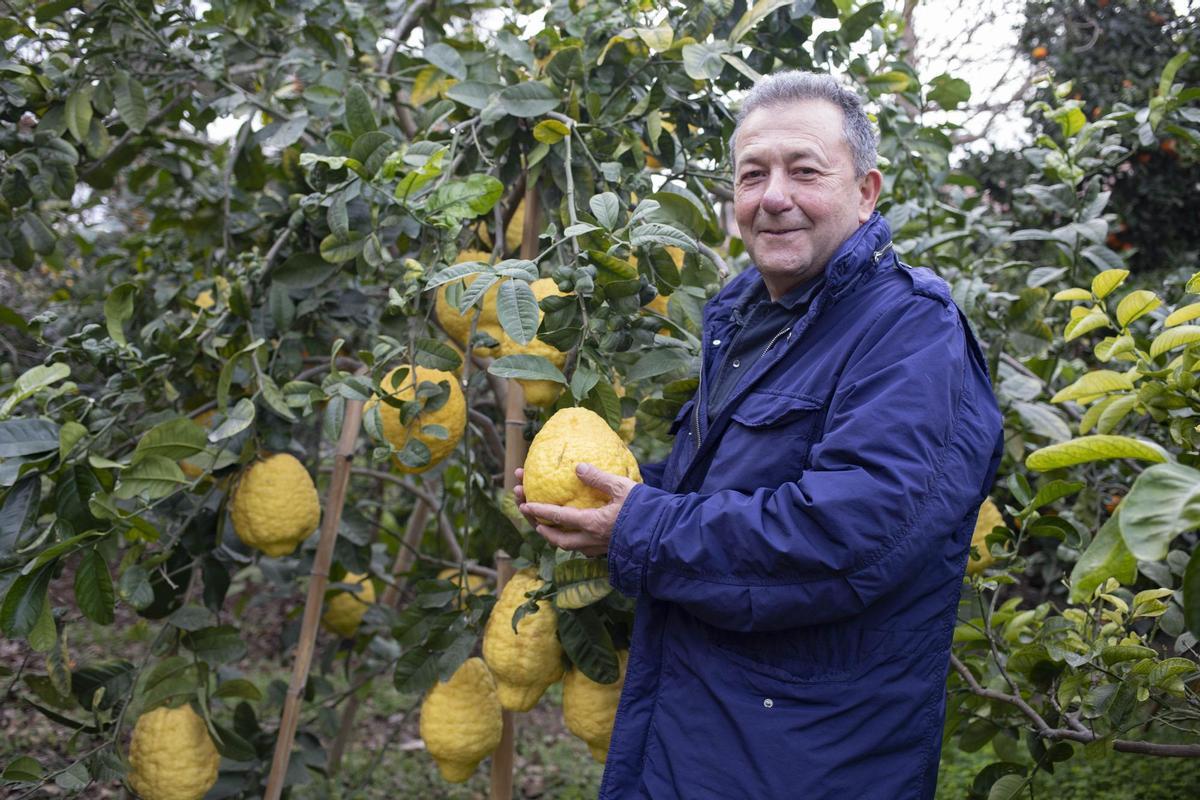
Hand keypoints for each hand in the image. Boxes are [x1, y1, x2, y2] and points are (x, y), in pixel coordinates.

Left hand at [514, 464, 637, 556]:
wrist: (664, 535)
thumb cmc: (645, 509)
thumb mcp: (622, 487)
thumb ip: (598, 478)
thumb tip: (578, 467)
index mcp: (592, 523)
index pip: (557, 518)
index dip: (538, 511)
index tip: (525, 505)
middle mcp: (591, 540)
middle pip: (557, 539)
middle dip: (540, 528)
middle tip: (530, 516)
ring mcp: (599, 549)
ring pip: (569, 546)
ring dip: (554, 537)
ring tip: (545, 526)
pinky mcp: (608, 551)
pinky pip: (583, 548)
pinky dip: (571, 540)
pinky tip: (573, 532)